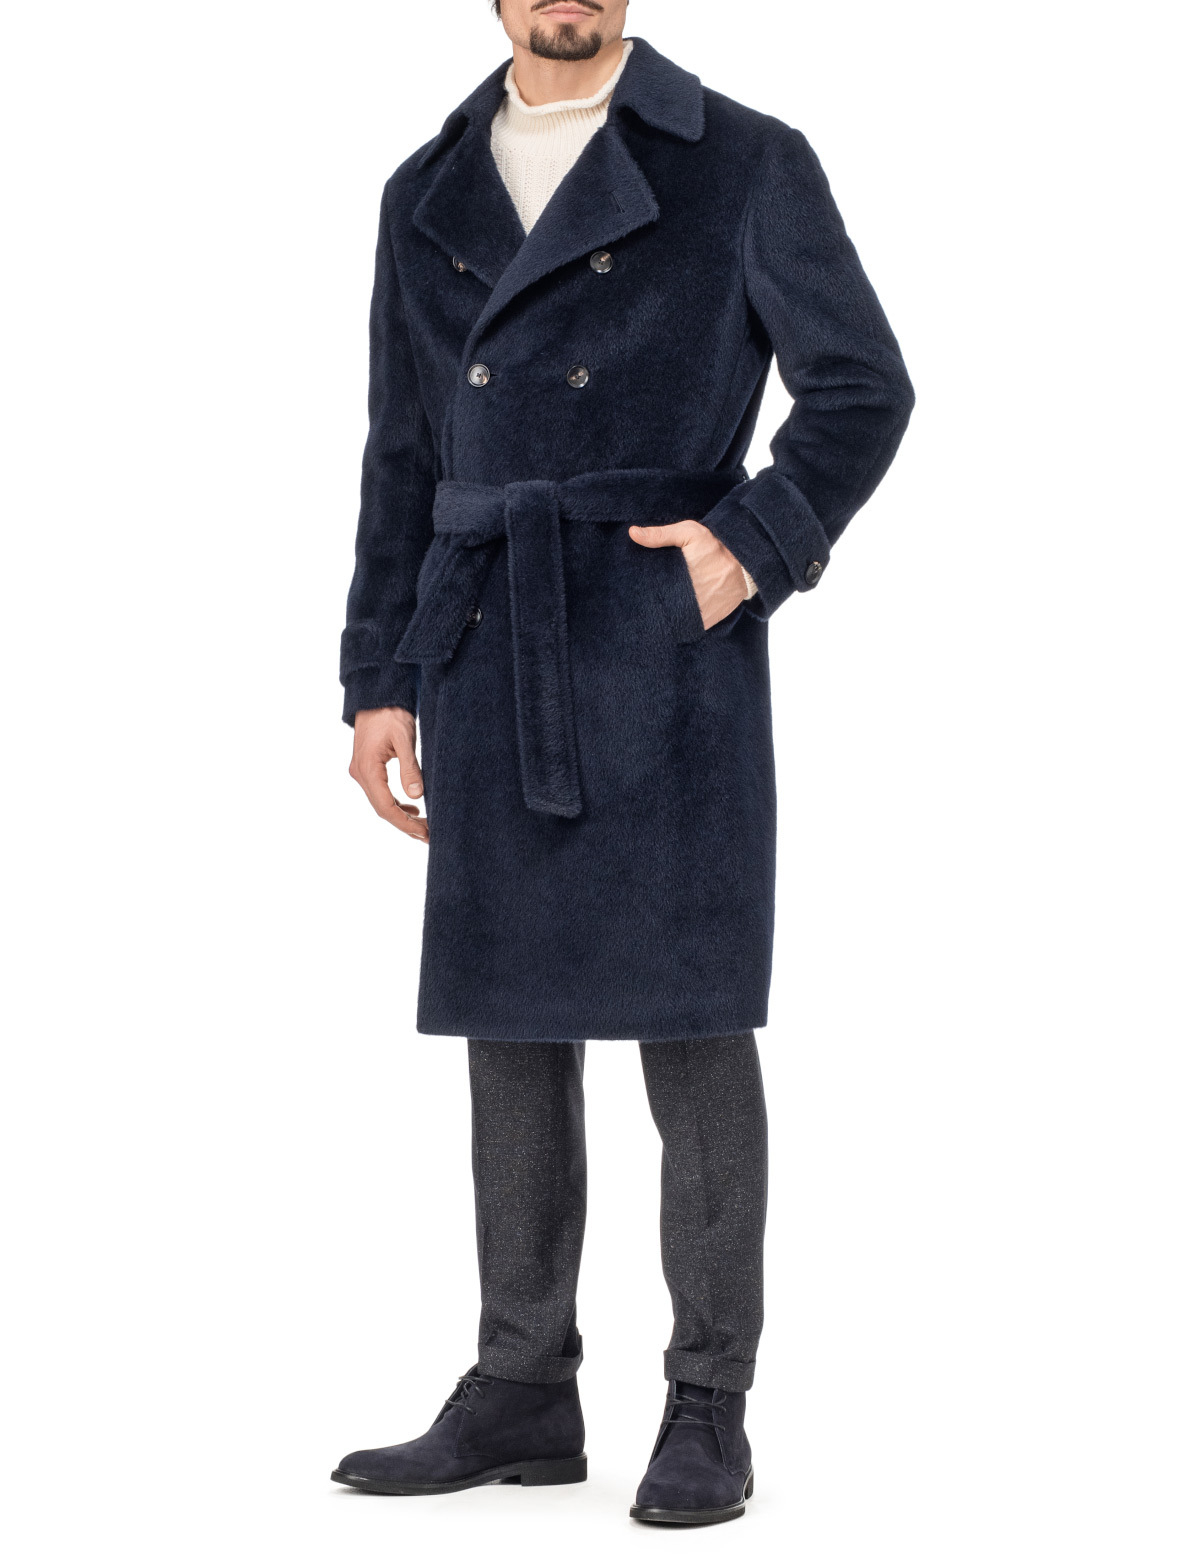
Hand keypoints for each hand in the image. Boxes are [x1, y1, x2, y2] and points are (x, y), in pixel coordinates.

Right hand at [350, 707, 428, 842]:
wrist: (377, 695)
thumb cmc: (391, 713)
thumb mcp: (404, 738)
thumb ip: (410, 768)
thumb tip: (417, 796)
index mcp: (368, 768)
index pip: (385, 806)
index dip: (404, 823)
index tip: (424, 832)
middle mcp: (360, 773)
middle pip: (381, 808)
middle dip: (404, 824)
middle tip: (428, 835)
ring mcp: (361, 770)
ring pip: (380, 802)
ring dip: (400, 815)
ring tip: (423, 825)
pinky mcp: (367, 767)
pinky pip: (379, 792)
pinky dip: (394, 802)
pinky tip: (411, 807)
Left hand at [628, 520, 747, 629]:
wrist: (747, 565)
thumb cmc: (716, 547)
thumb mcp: (690, 533)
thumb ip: (660, 534)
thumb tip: (632, 533)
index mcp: (677, 581)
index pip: (650, 594)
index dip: (640, 593)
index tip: (634, 591)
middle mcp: (687, 602)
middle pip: (659, 609)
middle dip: (651, 605)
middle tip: (641, 600)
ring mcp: (697, 615)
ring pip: (672, 620)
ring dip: (665, 615)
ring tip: (656, 608)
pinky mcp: (706, 622)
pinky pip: (686, 627)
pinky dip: (680, 622)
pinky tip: (674, 614)